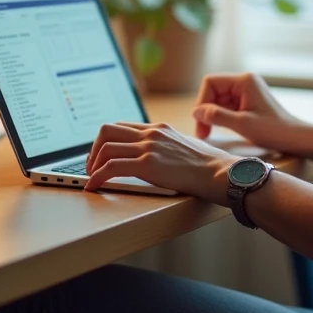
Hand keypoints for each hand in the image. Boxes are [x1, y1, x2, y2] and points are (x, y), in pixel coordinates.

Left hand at [84, 121, 237, 204]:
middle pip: (107, 130)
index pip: (122, 126)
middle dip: (93, 149)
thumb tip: (162, 159)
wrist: (220, 172)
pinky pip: (111, 167)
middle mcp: (151, 133)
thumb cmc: (210, 166)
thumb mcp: (186, 147)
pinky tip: (94, 186)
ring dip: (93, 164)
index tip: (101, 156)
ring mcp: (149, 147)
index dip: (106, 140)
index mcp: (159, 128)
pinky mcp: (148, 164)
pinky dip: (97, 177)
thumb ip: (169, 148)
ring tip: (92, 178)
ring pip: (105, 147)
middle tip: (92, 166)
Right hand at [192, 72, 303, 152]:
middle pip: (213, 91)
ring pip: (218, 100)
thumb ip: (217, 116)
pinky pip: (227, 107)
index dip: (202, 100)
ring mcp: (246, 92)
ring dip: (212, 116)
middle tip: (202, 134)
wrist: (296, 138)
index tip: (201, 122)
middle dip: (205, 111)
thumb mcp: (242, 124)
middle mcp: (244, 82)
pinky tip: (218, 130)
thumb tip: (196, 111)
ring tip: (207, 135)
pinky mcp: (248, 103)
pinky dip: (220, 118)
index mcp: (244, 81)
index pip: (211, 82)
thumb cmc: (273, 130)